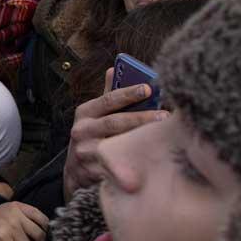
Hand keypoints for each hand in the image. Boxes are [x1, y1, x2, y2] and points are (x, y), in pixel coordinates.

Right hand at [63, 68, 165, 200]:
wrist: (75, 172)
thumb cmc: (92, 137)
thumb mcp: (93, 115)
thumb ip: (106, 95)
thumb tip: (113, 68)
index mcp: (84, 113)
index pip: (107, 100)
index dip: (128, 93)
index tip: (148, 88)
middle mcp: (81, 131)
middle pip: (114, 122)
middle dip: (141, 118)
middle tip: (165, 116)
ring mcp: (84, 152)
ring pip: (114, 145)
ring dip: (138, 141)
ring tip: (161, 137)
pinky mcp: (90, 172)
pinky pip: (114, 166)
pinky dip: (132, 163)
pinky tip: (150, 160)